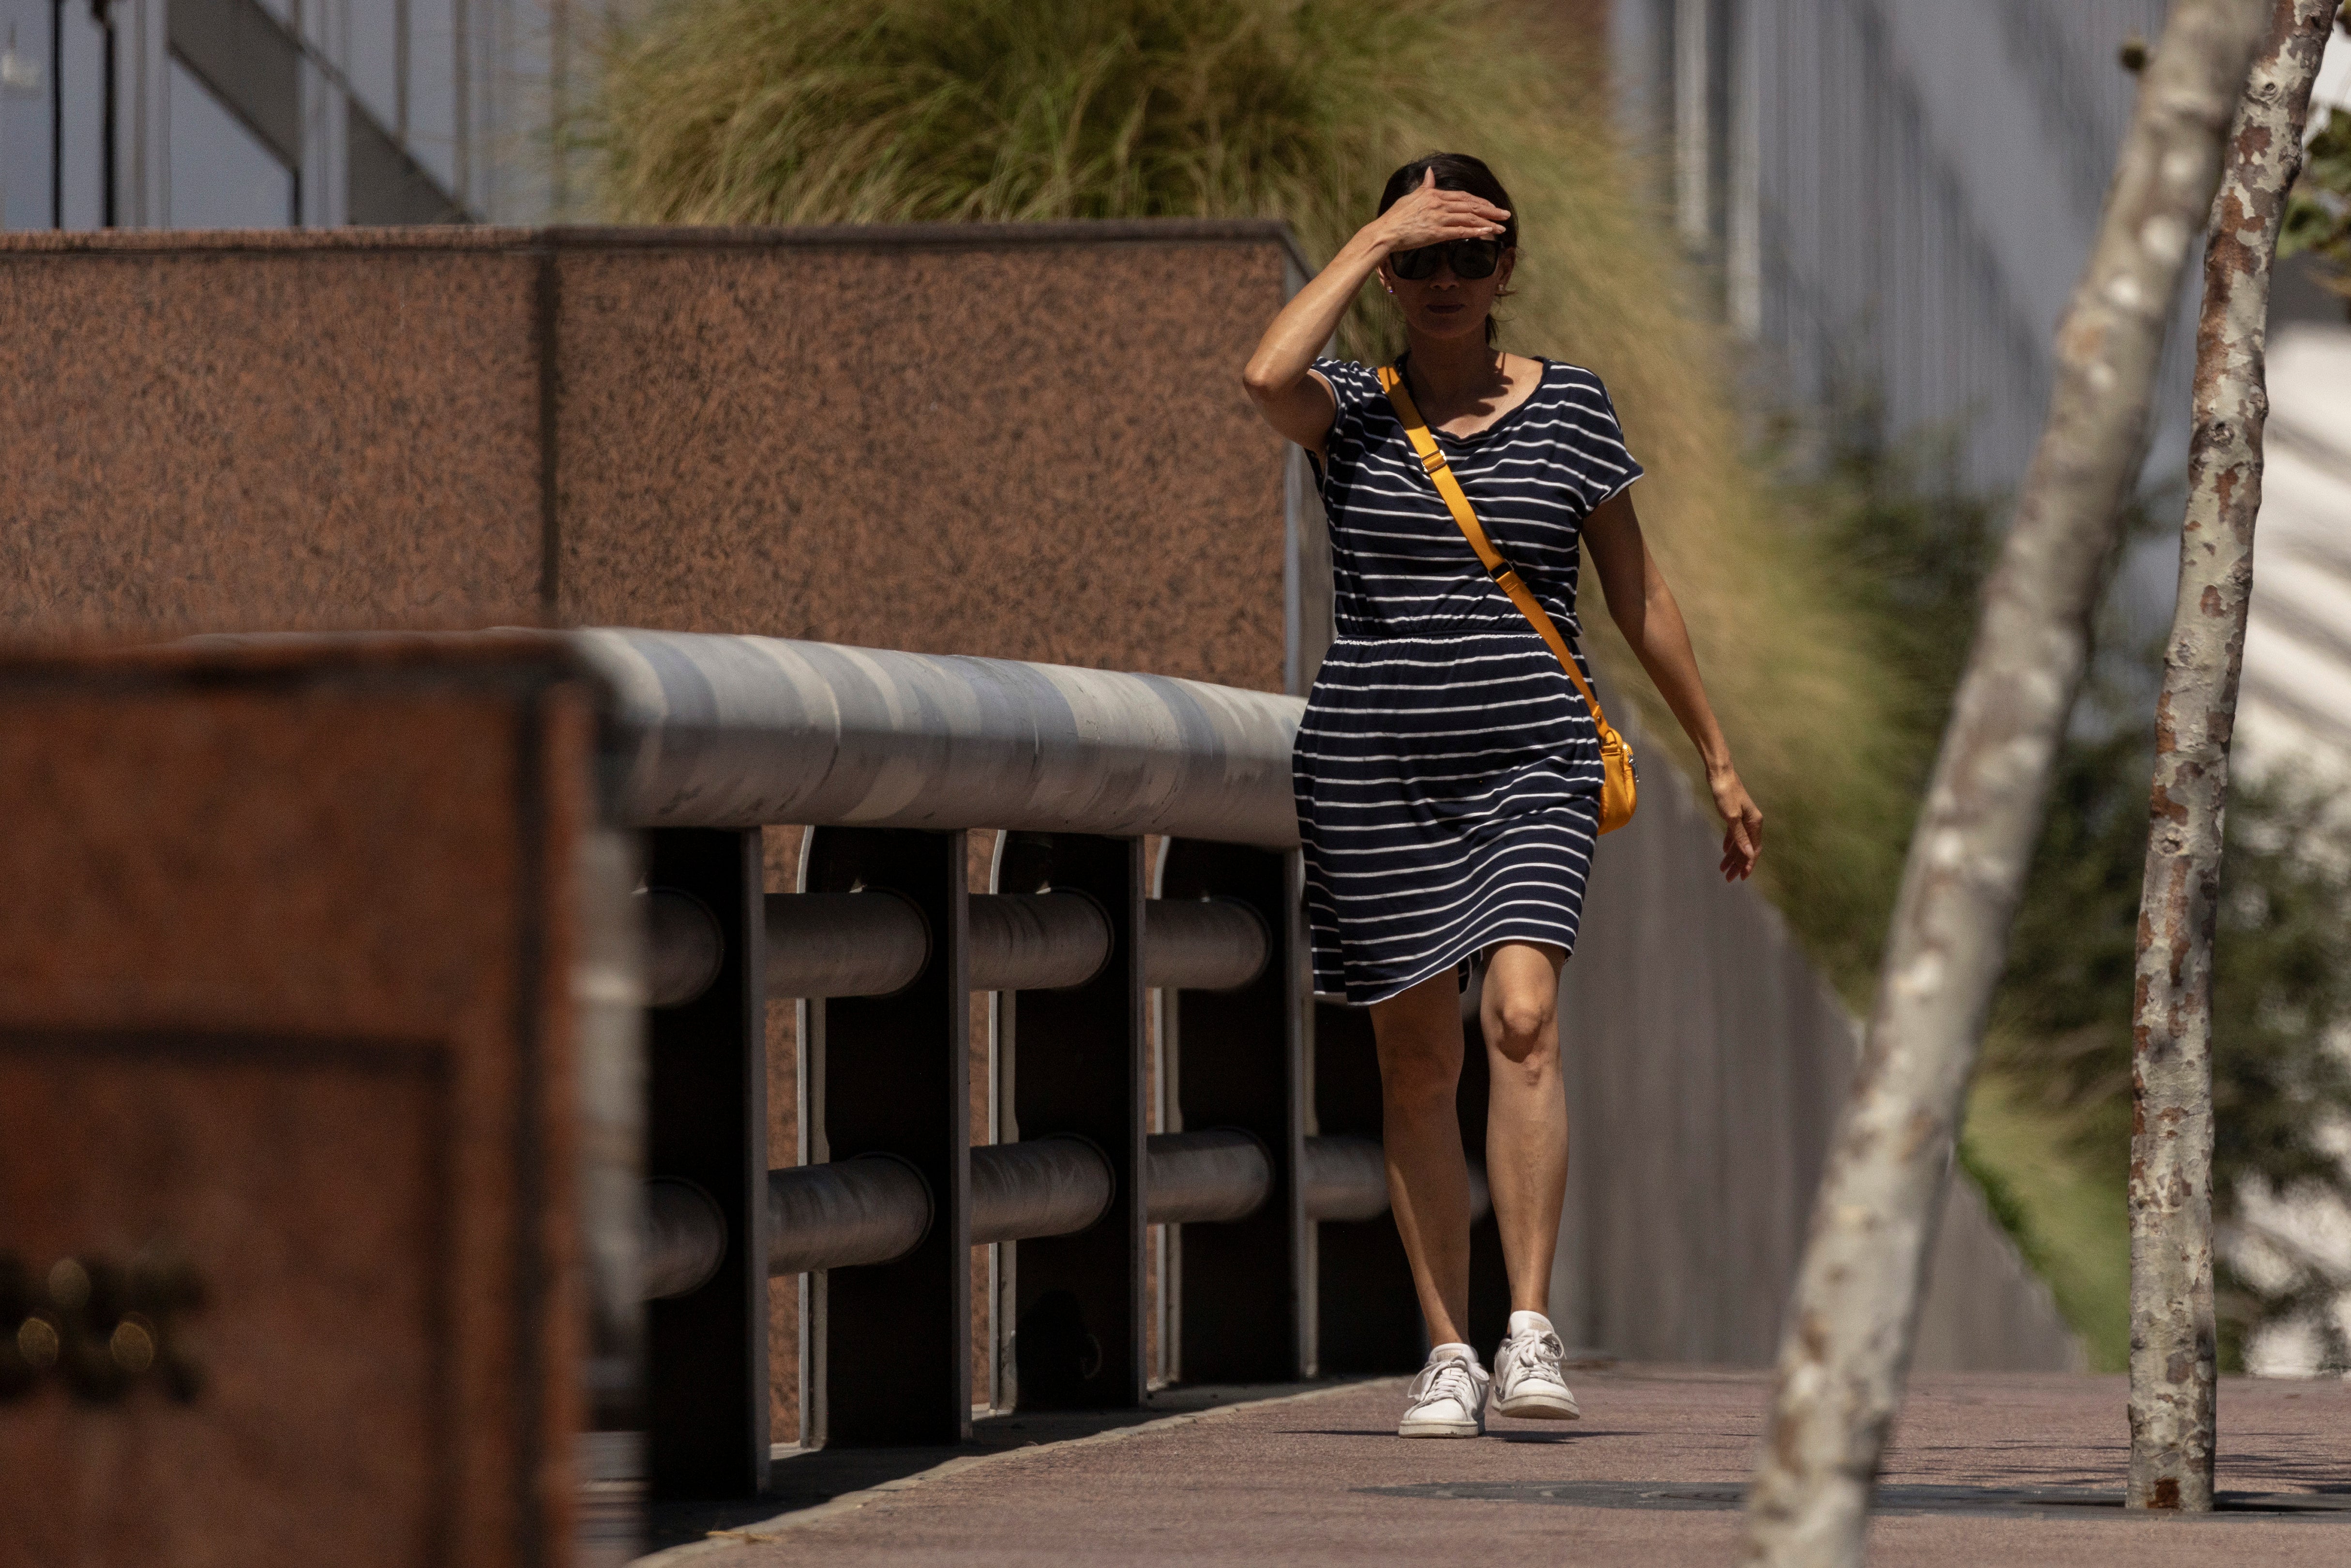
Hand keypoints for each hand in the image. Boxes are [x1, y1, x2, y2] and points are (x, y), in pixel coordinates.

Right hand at [1366, 168, 1509, 256]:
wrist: (1384, 232)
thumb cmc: (1395, 217)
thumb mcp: (1411, 197)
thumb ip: (1425, 186)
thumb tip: (1430, 172)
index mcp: (1434, 195)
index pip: (1463, 197)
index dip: (1479, 202)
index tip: (1491, 206)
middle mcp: (1439, 204)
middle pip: (1470, 206)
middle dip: (1490, 211)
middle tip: (1505, 215)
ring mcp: (1438, 218)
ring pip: (1469, 219)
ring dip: (1487, 223)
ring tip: (1501, 228)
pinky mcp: (1435, 233)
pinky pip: (1460, 231)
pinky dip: (1475, 232)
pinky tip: (1487, 233)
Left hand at [1709, 764, 1761, 881]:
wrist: (1720, 773)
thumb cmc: (1725, 793)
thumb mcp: (1731, 817)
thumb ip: (1740, 836)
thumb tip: (1748, 855)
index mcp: (1755, 823)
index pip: (1753, 850)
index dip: (1748, 865)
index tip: (1741, 878)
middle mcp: (1752, 822)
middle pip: (1746, 849)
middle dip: (1738, 864)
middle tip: (1728, 878)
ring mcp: (1744, 818)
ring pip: (1740, 842)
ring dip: (1732, 856)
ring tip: (1723, 869)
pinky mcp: (1735, 814)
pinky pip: (1735, 834)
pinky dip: (1730, 843)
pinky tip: (1725, 851)